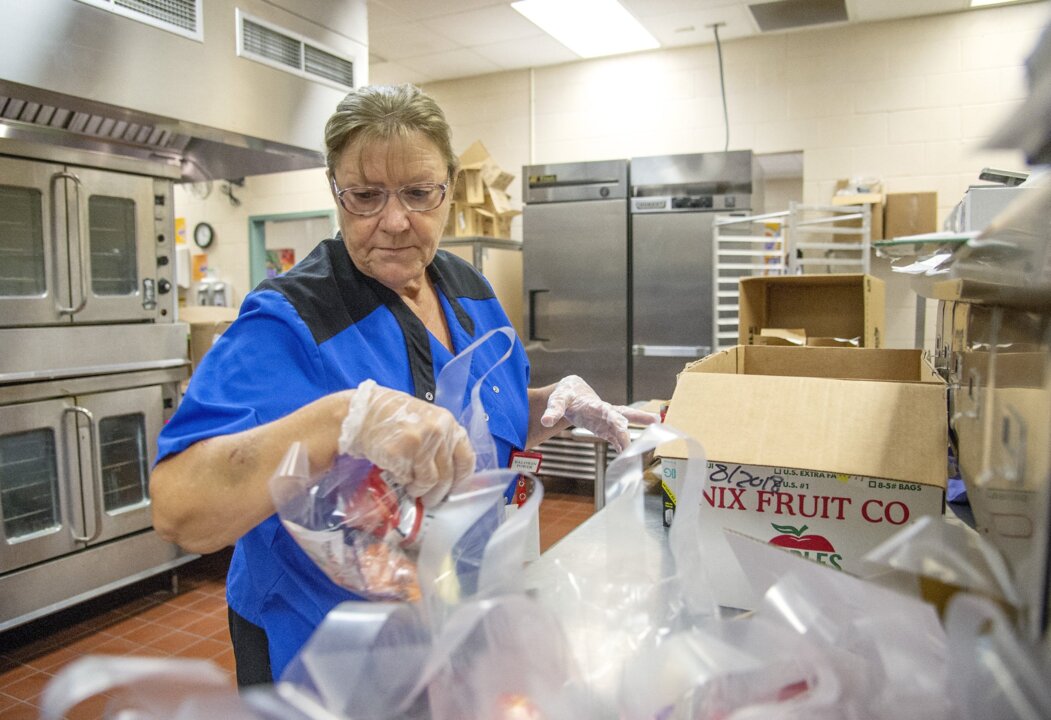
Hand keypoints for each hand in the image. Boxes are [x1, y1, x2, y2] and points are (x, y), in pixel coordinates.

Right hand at [339, 380, 474, 505]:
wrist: (364, 413)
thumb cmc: (395, 420)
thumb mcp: (427, 423)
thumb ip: (441, 444)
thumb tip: (449, 478)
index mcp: (448, 424)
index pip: (466, 459)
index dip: (460, 480)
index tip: (453, 490)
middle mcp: (438, 431)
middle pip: (447, 475)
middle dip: (438, 493)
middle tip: (430, 500)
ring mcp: (420, 441)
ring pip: (429, 481)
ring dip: (420, 490)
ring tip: (412, 489)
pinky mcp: (400, 452)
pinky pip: (407, 478)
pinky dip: (402, 481)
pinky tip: (397, 474)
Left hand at [540, 375, 659, 451]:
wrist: (572, 393)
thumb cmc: (566, 395)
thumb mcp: (558, 400)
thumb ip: (553, 410)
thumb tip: (546, 421)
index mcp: (594, 404)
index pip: (607, 411)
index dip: (615, 418)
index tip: (623, 425)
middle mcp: (604, 412)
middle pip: (622, 415)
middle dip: (637, 418)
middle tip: (653, 422)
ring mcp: (606, 421)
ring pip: (622, 428)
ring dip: (632, 438)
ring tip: (643, 449)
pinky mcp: (604, 428)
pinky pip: (615, 438)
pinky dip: (621, 446)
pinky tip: (628, 456)